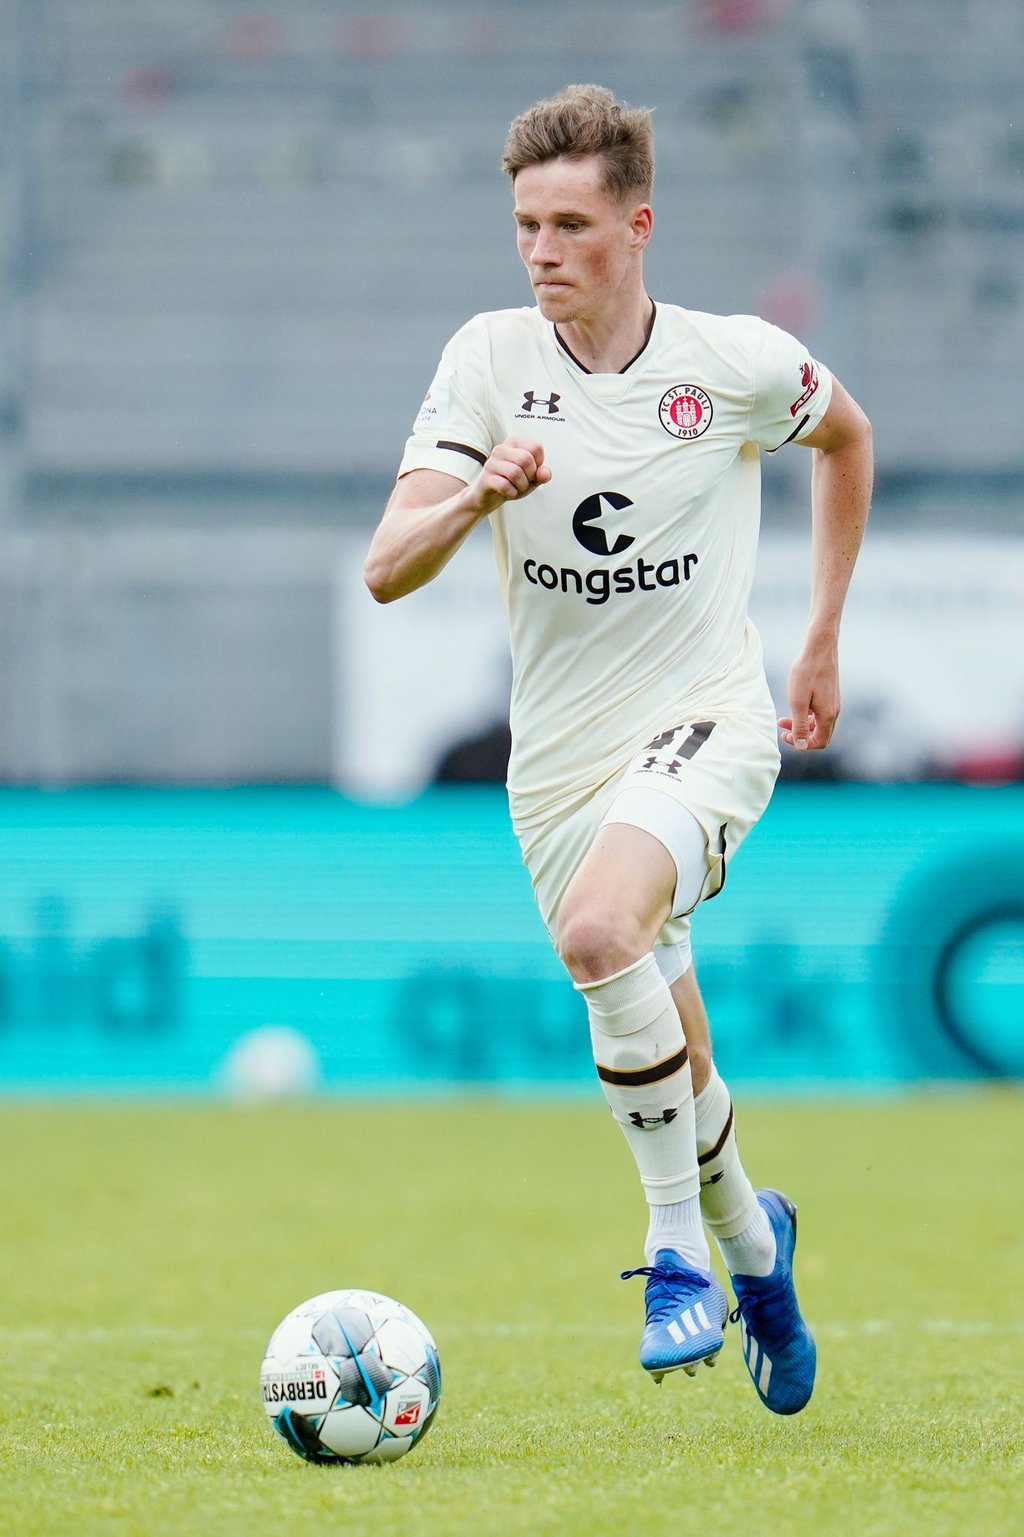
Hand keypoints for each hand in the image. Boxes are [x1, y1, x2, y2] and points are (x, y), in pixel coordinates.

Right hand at [468, 436, 551, 515]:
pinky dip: (512, 493)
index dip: (539, 463)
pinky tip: (508, 493)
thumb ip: (542, 474)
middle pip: (526, 459)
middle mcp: (501, 449)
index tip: (530, 470)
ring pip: (515, 472)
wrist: (489, 496)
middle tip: (524, 481)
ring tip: (516, 488)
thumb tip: (545, 473)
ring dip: (522, 486)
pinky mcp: (485, 478)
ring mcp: (491, 463)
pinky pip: (505, 486)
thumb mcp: (532, 478)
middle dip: (530, 476)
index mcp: (514, 442)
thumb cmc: (512, 483)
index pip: (536, 447)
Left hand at [779, 635, 840, 750]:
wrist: (819, 648)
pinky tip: (796, 705)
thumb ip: (800, 725)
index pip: (819, 743)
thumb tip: (801, 747)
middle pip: (821, 736)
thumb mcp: (798, 702)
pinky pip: (821, 714)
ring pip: (820, 725)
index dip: (802, 744)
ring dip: (802, 725)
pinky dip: (808, 716)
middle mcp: (834, 711)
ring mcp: (834, 703)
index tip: (785, 735)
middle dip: (801, 736)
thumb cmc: (806, 673)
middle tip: (782, 727)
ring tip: (784, 718)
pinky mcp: (831, 695)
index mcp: (828, 716)